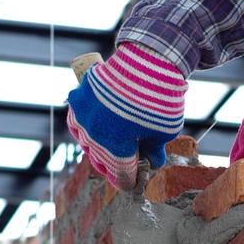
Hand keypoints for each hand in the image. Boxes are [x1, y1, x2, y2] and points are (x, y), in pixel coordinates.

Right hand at [66, 43, 186, 190]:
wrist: (145, 60)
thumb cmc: (159, 99)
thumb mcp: (166, 131)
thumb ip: (155, 150)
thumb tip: (151, 161)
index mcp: (114, 150)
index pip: (121, 177)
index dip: (130, 183)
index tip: (136, 182)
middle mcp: (93, 137)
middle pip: (101, 162)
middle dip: (114, 166)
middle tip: (127, 164)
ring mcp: (82, 117)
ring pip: (86, 143)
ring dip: (98, 147)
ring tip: (110, 144)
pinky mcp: (77, 98)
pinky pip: (77, 120)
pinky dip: (86, 126)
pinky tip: (96, 126)